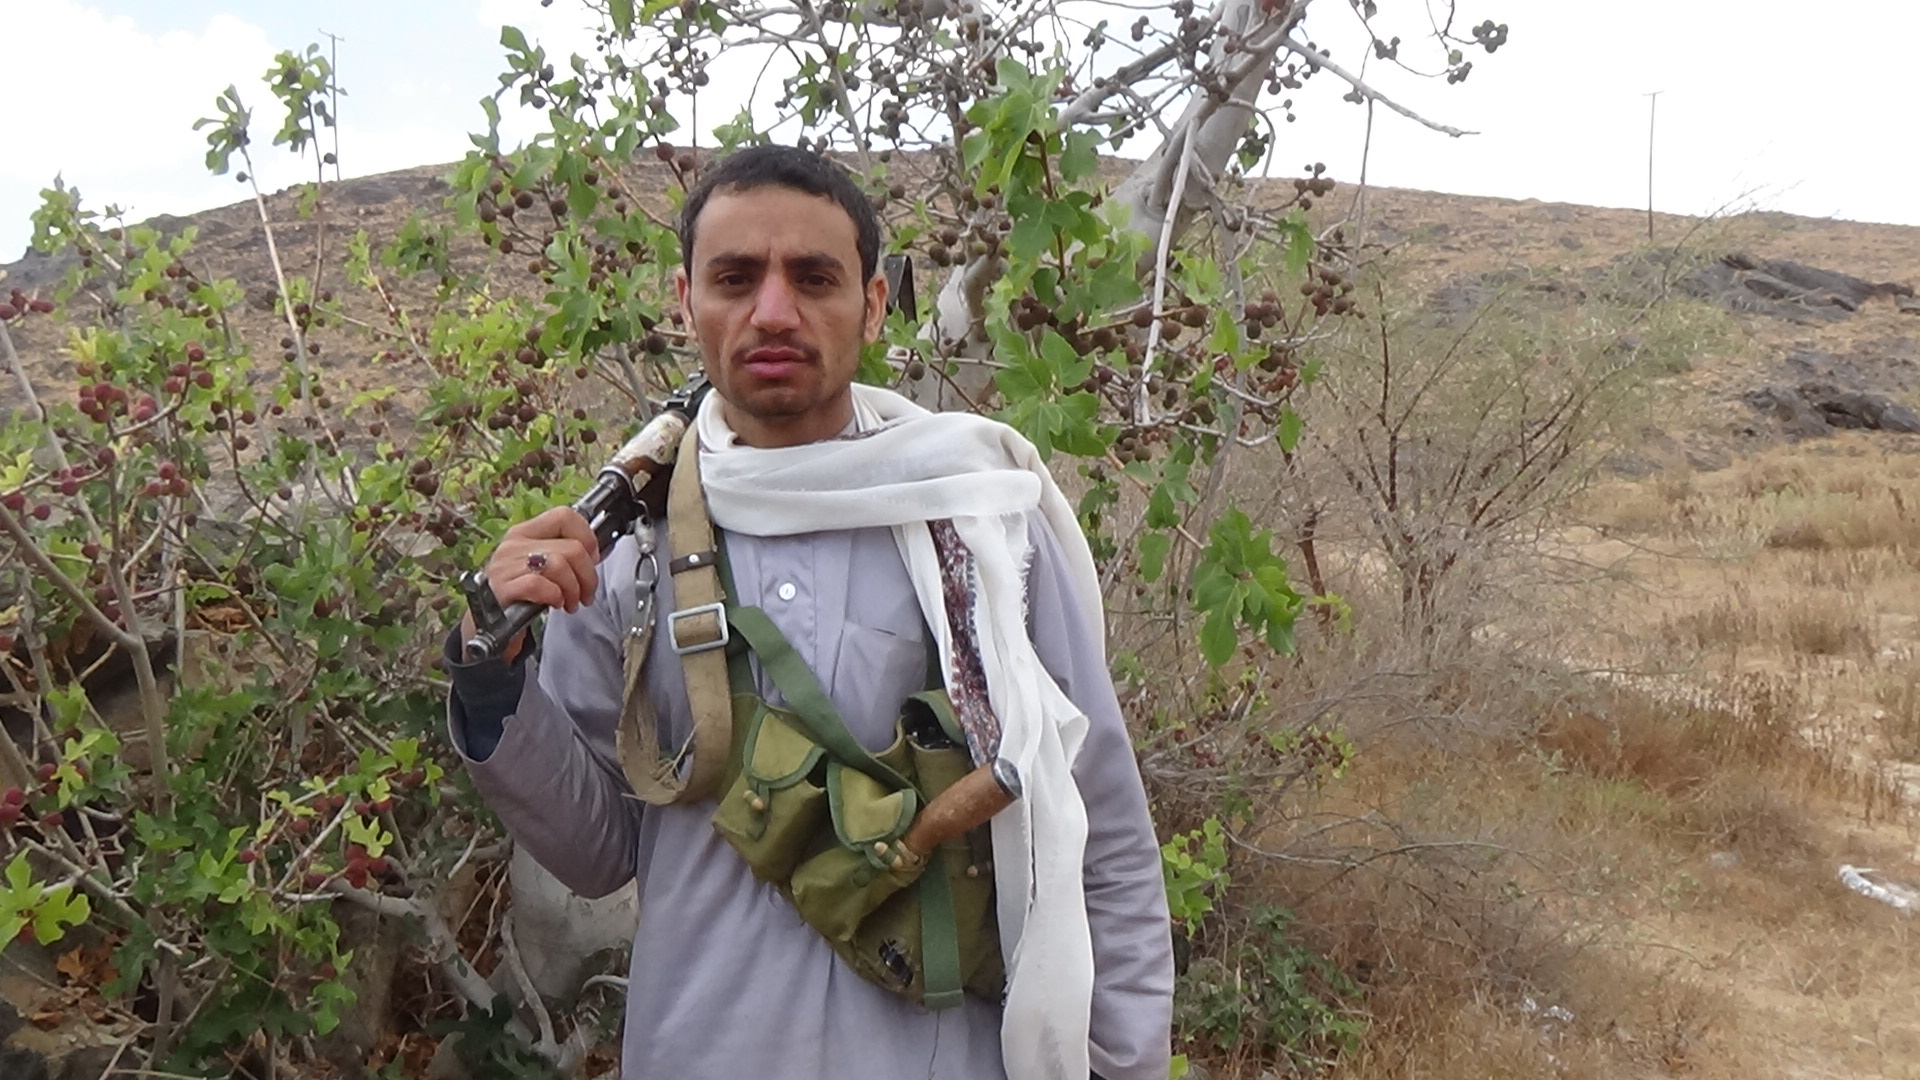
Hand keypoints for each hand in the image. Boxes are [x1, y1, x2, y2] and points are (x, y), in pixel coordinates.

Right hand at [458, 507, 600, 661]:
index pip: (565, 516)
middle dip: (588, 575)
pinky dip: (555, 596)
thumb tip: (596, 552)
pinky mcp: (503, 588)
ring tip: (570, 602)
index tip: (592, 560)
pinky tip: (555, 603)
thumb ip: (565, 554)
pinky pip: (540, 584)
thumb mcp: (542, 567)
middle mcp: (514, 544)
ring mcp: (506, 565)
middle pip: (571, 547)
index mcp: (526, 532)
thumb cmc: (522, 594)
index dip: (588, 538)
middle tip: (586, 593)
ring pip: (559, 565)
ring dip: (574, 589)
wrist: (490, 623)